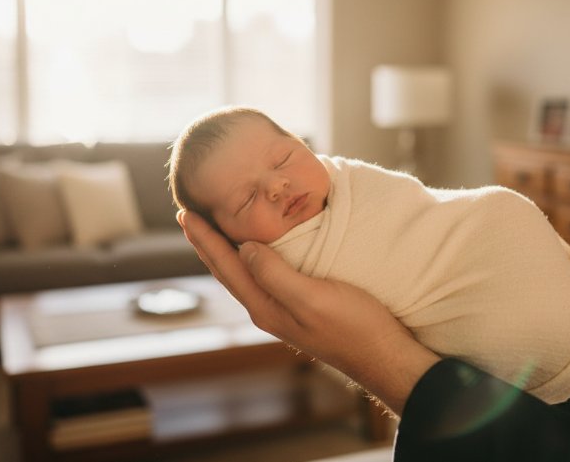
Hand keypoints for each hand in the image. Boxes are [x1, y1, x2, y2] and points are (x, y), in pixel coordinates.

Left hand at [178, 210, 439, 413]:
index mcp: (265, 306)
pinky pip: (262, 277)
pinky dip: (249, 258)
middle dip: (207, 242)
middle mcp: (267, 309)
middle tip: (189, 213)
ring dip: (225, 250)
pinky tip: (256, 250)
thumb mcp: (313, 297)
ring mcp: (283, 311)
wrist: (383, 357)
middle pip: (228, 271)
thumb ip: (276, 274)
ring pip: (243, 275)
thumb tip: (243, 248)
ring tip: (212, 228)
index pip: (225, 266)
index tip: (185, 212)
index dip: (204, 239)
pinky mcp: (299, 307)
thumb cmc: (354, 327)